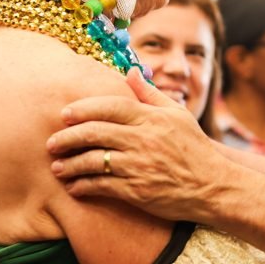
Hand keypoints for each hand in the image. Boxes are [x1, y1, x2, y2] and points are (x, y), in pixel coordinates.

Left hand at [46, 70, 230, 221]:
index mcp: (151, 118)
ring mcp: (139, 166)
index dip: (83, 109)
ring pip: (93, 161)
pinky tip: (74, 187)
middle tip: (51, 143)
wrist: (213, 185)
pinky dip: (83, 186)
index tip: (64, 114)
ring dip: (70, 164)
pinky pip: (102, 186)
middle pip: (95, 133)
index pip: (110, 106)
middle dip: (67, 137)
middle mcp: (144, 139)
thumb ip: (150, 94)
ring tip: (57, 167)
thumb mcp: (177, 115)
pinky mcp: (137, 191)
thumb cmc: (194, 147)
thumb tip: (130, 72)